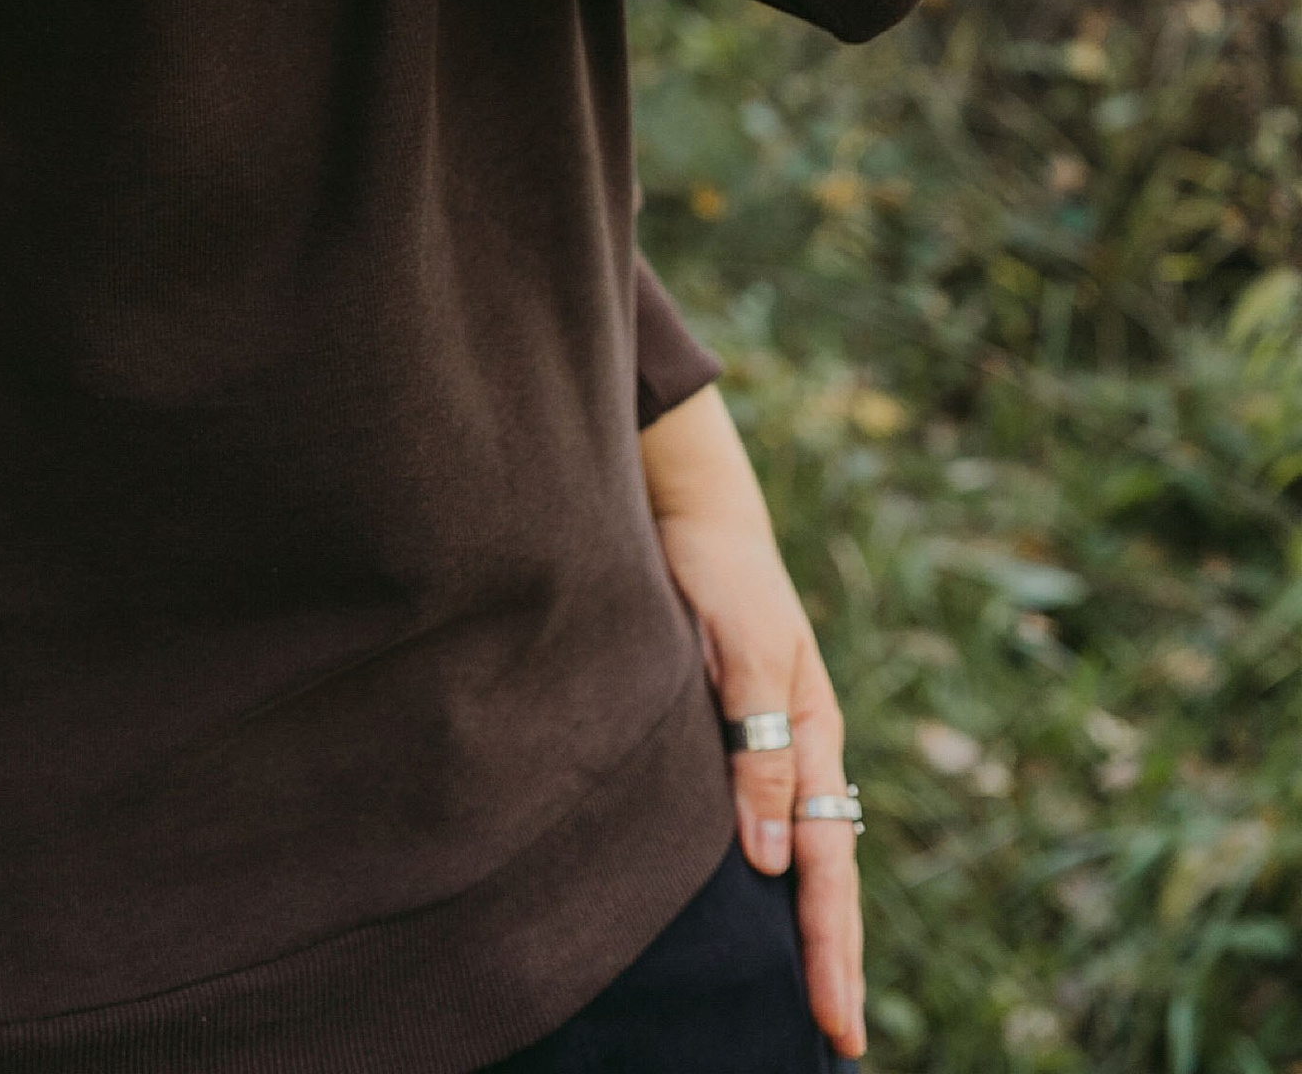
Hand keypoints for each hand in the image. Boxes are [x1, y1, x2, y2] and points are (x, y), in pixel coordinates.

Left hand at [641, 386, 864, 1061]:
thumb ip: (758, 749)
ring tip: (809, 1000)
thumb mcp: (741, 651)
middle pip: (825, 874)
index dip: (828, 947)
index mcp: (813, 737)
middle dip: (832, 959)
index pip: (827, 864)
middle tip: (839, 1043)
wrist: (689, 508)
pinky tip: (756, 911)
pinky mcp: (732, 736)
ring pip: (799, 856)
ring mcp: (770, 747)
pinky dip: (770, 878)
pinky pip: (762, 821)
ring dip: (807, 928)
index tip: (834, 1021)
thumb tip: (772, 861)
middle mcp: (799, 753)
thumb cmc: (718, 571)